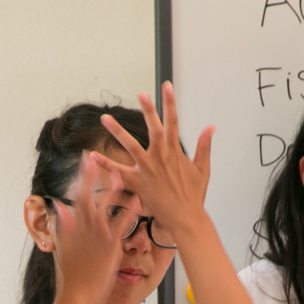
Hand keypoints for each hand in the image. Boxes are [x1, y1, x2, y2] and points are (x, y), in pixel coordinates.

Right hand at [51, 153, 125, 303]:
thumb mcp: (63, 246)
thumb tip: (59, 206)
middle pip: (89, 196)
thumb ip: (63, 224)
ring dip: (112, 190)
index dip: (82, 176)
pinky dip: (129, 213)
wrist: (78, 293)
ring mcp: (98, 236)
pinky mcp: (111, 246)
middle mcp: (85, 228)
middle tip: (98, 158)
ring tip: (119, 173)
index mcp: (74, 226)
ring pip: (106, 208)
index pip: (77, 195)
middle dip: (94, 176)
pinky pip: (122, 226)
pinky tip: (137, 202)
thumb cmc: (72, 272)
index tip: (86, 160)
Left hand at [91, 81, 212, 235]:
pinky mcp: (137, 182)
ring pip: (130, 145)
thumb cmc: (193, 195)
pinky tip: (92, 154)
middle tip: (141, 93)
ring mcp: (148, 169)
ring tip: (105, 118)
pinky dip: (105, 163)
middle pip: (154, 128)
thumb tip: (210, 126)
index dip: (170, 102)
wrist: (185, 217)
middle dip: (148, 109)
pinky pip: (117, 171)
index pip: (173, 121)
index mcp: (175, 151)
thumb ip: (204, 145)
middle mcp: (161, 157)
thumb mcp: (202, 168)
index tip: (166, 86)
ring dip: (117, 131)